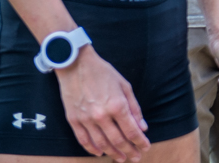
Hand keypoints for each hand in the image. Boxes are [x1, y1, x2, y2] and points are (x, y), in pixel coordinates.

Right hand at [57, 47, 149, 161]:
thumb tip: (142, 127)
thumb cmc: (103, 73)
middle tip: (136, 157)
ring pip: (101, 144)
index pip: (131, 130)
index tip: (146, 147)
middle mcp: (102, 116)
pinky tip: (100, 153)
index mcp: (117, 105)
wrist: (76, 65)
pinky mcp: (73, 120)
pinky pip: (83, 140)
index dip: (140, 141)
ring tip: (121, 158)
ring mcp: (86, 120)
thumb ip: (134, 108)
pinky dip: (92, 149)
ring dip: (113, 153)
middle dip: (129, 150)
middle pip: (118, 140)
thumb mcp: (125, 86)